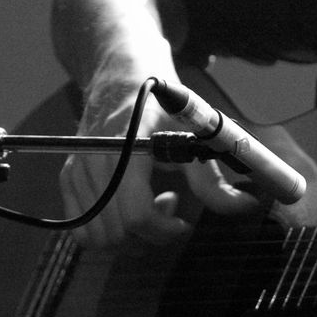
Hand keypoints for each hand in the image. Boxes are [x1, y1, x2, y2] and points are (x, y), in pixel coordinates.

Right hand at [59, 71, 260, 248]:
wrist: (122, 80)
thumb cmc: (163, 105)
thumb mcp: (195, 134)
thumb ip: (215, 177)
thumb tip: (247, 206)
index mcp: (127, 147)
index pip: (136, 213)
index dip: (164, 229)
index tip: (184, 223)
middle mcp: (95, 162)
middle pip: (118, 232)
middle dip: (151, 231)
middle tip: (171, 206)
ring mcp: (77, 172)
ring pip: (97, 236)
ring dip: (128, 233)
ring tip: (151, 204)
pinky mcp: (68, 180)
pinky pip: (82, 229)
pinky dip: (108, 228)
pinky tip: (129, 204)